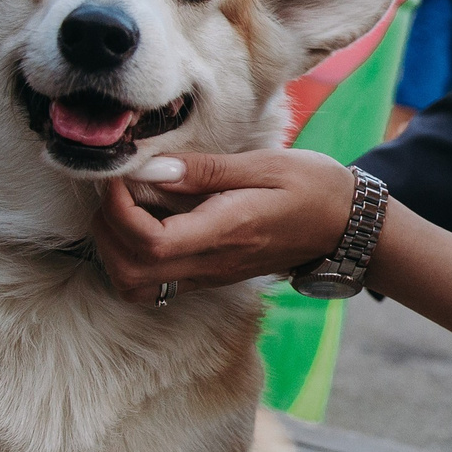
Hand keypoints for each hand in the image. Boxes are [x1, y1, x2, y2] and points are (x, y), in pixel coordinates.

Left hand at [90, 149, 356, 301]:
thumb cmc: (311, 187)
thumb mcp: (265, 164)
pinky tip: (142, 223)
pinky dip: (129, 259)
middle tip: (116, 189)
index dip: (119, 211)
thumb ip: (205, 170)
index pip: (150, 242)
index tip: (121, 177)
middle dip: (107, 228)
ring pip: (135, 286)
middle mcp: (212, 263)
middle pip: (131, 271)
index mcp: (226, 231)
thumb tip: (151, 168)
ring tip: (124, 208)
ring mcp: (208, 276)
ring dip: (113, 249)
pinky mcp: (207, 277)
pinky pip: (151, 284)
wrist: (344, 226)